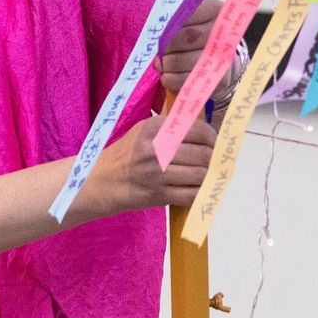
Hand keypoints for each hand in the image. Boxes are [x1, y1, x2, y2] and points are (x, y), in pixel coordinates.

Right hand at [75, 114, 211, 221]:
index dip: (212, 137)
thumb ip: (170, 125)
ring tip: (208, 174)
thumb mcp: (143, 130)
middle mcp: (156, 148)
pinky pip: (190, 194)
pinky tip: (198, 189)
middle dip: (214, 158)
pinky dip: (199, 192)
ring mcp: (157, 173)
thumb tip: (202, 122)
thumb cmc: (126, 154)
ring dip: (208, 176)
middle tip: (215, 160)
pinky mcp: (158, 194)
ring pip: (199, 174)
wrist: (101, 181)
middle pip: (203, 153)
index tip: (214, 142)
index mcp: (154, 128)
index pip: (197, 129)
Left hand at [148, 0, 225, 99]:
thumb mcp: (182, 5)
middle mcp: (223, 31)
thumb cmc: (196, 31)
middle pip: (182, 38)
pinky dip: (171, 80)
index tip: (164, 31)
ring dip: (166, 65)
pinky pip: (184, 80)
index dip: (169, 26)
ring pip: (181, 60)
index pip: (185, 14)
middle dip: (165, 48)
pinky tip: (172, 75)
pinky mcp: (219, 80)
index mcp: (216, 8)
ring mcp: (223, 56)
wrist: (221, 67)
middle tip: (162, 51)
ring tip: (167, 63)